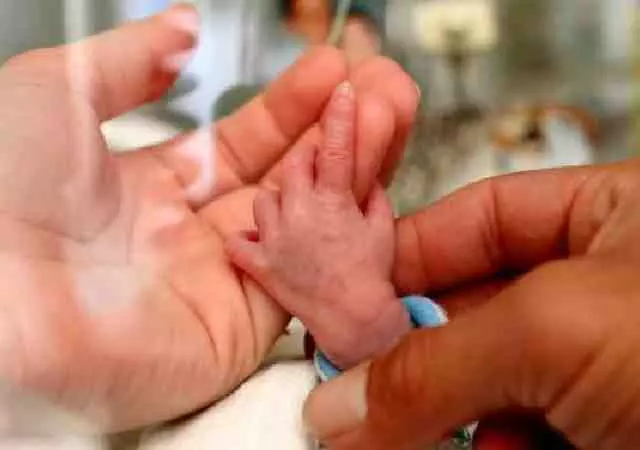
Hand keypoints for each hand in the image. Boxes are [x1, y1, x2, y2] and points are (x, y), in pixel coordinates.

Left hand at [0, 4, 418, 429]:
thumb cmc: (2, 193)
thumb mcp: (57, 94)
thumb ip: (129, 60)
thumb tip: (184, 27)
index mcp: (149, 188)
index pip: (239, 143)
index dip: (287, 106)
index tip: (329, 69)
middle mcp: (191, 237)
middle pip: (282, 180)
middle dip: (335, 130)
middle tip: (381, 84)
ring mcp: (220, 283)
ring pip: (304, 220)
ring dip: (349, 164)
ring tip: (390, 107)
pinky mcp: (242, 330)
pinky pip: (308, 273)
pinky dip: (342, 225)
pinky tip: (368, 172)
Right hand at [305, 161, 639, 449]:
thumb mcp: (555, 329)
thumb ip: (435, 362)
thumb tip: (341, 407)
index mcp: (615, 213)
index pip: (483, 214)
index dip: (408, 252)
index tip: (349, 295)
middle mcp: (608, 278)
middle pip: (477, 301)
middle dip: (416, 345)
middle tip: (361, 381)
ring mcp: (608, 354)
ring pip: (496, 373)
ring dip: (447, 407)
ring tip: (406, 428)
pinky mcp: (607, 421)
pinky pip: (525, 424)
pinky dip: (491, 444)